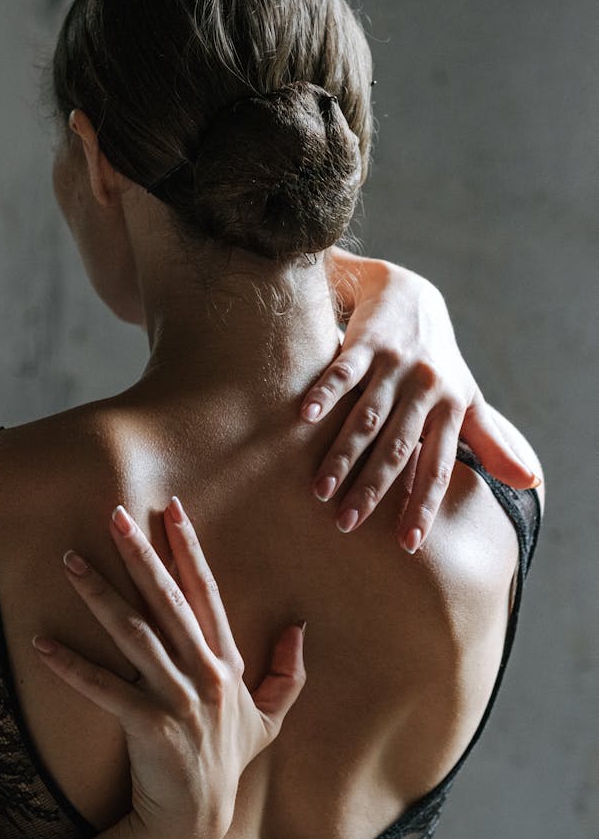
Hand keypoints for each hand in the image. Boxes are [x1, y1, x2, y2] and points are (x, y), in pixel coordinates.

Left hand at [31, 498, 305, 838]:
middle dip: (140, 553)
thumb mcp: (269, 719)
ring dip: (99, 594)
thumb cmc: (226, 763)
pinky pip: (103, 688)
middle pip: (167, 601)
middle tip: (113, 515)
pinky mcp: (149, 726)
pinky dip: (70, 665)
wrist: (197, 820)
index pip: (205, 593)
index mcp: (225, 663)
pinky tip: (42, 642)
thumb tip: (300, 629)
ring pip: (133, 634)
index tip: (172, 509)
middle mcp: (204, 674)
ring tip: (69, 561)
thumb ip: (286, 675)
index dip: (189, 549)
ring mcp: (178, 699)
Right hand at [301, 258, 541, 553]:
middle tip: (346, 525)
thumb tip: (533, 482)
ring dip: (343, 454)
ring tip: (320, 490)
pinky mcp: (366, 343)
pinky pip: (343, 371)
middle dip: (373, 488)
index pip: (437, 466)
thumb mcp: (468, 398)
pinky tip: (305, 417)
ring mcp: (395, 365)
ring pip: (367, 417)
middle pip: (397, 448)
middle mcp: (426, 388)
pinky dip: (325, 393)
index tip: (408, 544)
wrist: (410, 293)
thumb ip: (492, 443)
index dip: (423, 505)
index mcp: (450, 408)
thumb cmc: (438, 360)